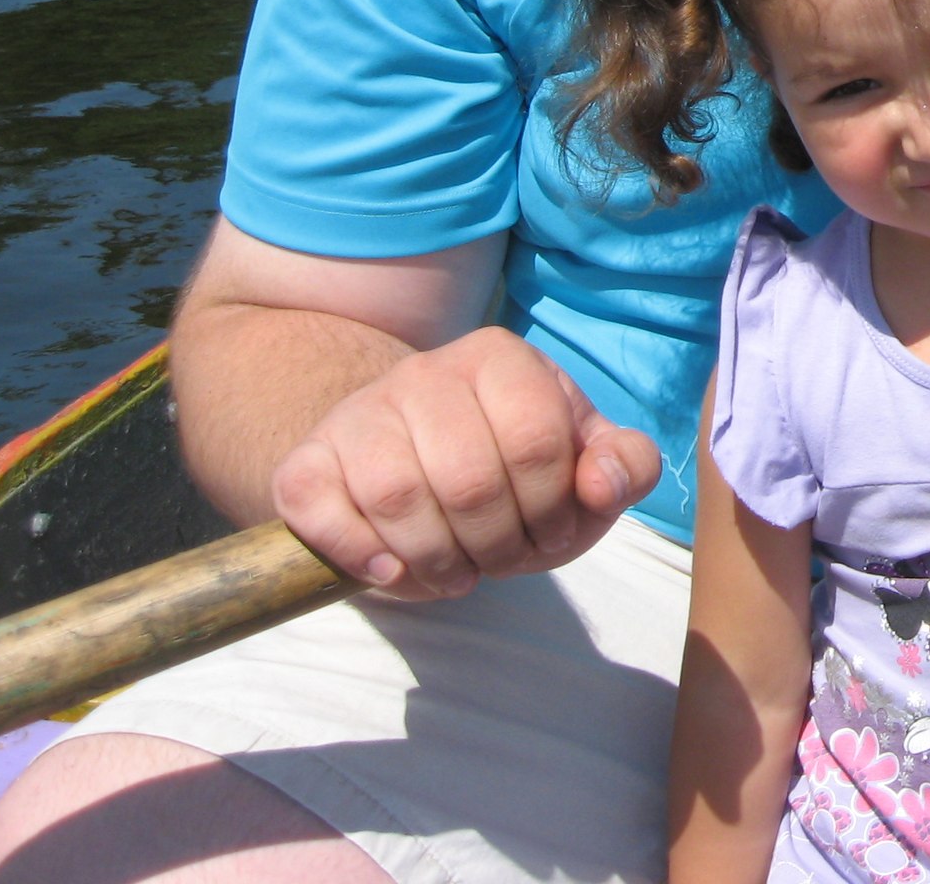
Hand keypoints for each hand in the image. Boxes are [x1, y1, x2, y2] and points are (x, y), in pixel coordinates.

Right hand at [271, 325, 657, 598]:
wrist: (410, 463)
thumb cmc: (512, 471)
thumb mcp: (582, 465)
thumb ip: (624, 467)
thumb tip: (601, 484)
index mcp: (500, 359)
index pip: (537, 441)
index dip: (553, 510)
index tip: (554, 534)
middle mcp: (425, 371)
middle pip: (469, 479)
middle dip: (499, 545)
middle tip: (503, 560)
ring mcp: (359, 412)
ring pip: (397, 496)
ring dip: (438, 559)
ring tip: (457, 571)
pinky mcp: (305, 461)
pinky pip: (321, 510)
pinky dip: (362, 555)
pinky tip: (394, 570)